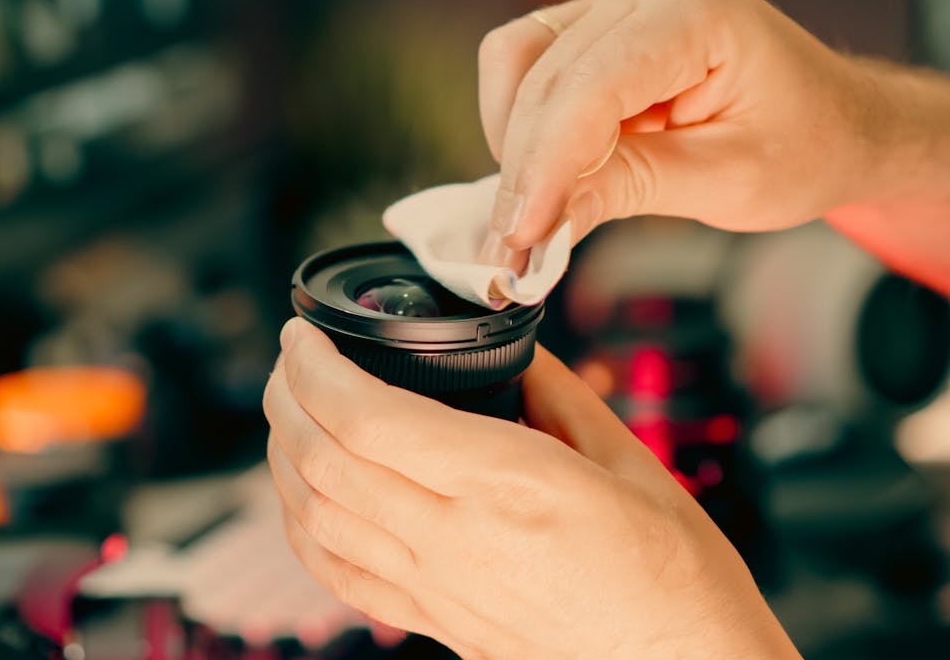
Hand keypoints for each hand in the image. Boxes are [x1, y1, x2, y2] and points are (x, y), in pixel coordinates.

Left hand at [263, 317, 798, 658]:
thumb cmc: (673, 578)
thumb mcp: (629, 461)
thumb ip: (556, 394)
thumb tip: (508, 349)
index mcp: (506, 486)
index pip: (368, 418)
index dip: (315, 367)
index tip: (302, 334)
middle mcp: (454, 541)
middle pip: (323, 461)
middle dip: (286, 397)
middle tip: (288, 358)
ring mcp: (435, 590)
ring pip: (315, 517)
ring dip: (282, 455)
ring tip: (287, 410)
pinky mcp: (433, 622)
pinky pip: (337, 573)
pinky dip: (301, 524)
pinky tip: (303, 494)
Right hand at [476, 0, 890, 263]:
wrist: (838, 125)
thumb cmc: (807, 144)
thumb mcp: (728, 182)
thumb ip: (629, 189)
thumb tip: (544, 223)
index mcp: (699, 10)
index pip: (588, 86)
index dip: (545, 166)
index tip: (521, 237)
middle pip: (541, 76)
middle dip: (522, 170)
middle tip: (513, 250)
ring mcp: (619, 4)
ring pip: (518, 67)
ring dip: (515, 148)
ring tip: (534, 219)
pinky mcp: (597, 31)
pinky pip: (529, 71)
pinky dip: (526, 133)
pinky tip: (551, 180)